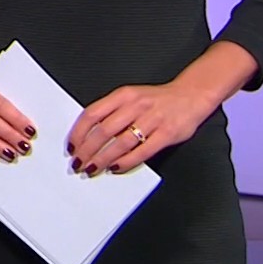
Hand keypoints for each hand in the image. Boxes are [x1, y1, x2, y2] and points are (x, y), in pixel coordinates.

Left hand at [69, 80, 218, 176]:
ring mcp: (152, 120)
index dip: (78, 132)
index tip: (71, 146)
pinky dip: (126, 162)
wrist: (191, 95)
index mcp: (123, 95)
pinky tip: (116, 168)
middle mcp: (136, 106)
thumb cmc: (157, 99)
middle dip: (87, 150)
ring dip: (103, 158)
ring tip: (93, 168)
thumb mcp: (130, 96)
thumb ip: (111, 111)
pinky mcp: (167, 134)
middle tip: (78, 163)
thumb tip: (87, 135)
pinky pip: (142, 151)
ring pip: (120, 143)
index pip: (92, 114)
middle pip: (103, 131)